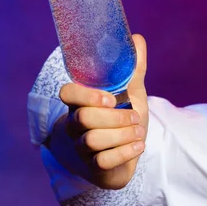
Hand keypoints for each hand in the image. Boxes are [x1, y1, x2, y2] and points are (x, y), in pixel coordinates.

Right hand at [49, 34, 147, 189]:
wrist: (125, 153)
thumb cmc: (121, 119)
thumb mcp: (129, 93)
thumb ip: (132, 69)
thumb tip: (136, 39)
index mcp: (81, 102)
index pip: (67, 94)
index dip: (86, 95)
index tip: (111, 99)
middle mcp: (76, 125)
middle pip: (83, 119)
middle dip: (114, 118)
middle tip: (135, 117)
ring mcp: (82, 147)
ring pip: (93, 141)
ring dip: (121, 135)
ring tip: (139, 131)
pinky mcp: (94, 166)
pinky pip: (103, 162)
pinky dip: (125, 153)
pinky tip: (139, 146)